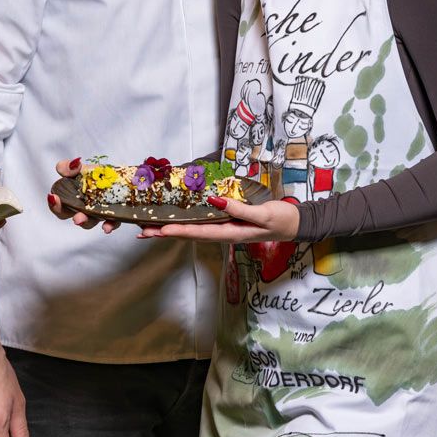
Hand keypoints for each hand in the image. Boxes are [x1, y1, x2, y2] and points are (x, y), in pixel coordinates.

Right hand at [49, 157, 121, 233]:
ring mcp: (99, 214)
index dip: (55, 205)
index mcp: (73, 198)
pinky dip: (109, 225)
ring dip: (86, 222)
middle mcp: (85, 209)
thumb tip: (71, 164)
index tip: (54, 197)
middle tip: (75, 217)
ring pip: (90, 222)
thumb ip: (70, 167)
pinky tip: (107, 226)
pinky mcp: (115, 216)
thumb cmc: (98, 174)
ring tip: (84, 219)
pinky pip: (111, 223)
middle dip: (73, 217)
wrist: (121, 177)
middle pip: (74, 217)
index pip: (60, 207)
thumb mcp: (83, 168)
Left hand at [137, 195, 299, 242]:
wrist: (294, 224)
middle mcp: (223, 234)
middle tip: (142, 231)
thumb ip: (239, 209)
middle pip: (190, 235)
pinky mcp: (226, 224)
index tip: (159, 229)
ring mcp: (224, 230)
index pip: (199, 234)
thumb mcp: (262, 214)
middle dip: (166, 233)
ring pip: (193, 232)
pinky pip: (201, 226)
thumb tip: (215, 200)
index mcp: (231, 233)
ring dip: (171, 231)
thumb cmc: (280, 219)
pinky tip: (174, 222)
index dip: (178, 231)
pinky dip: (184, 225)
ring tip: (149, 229)